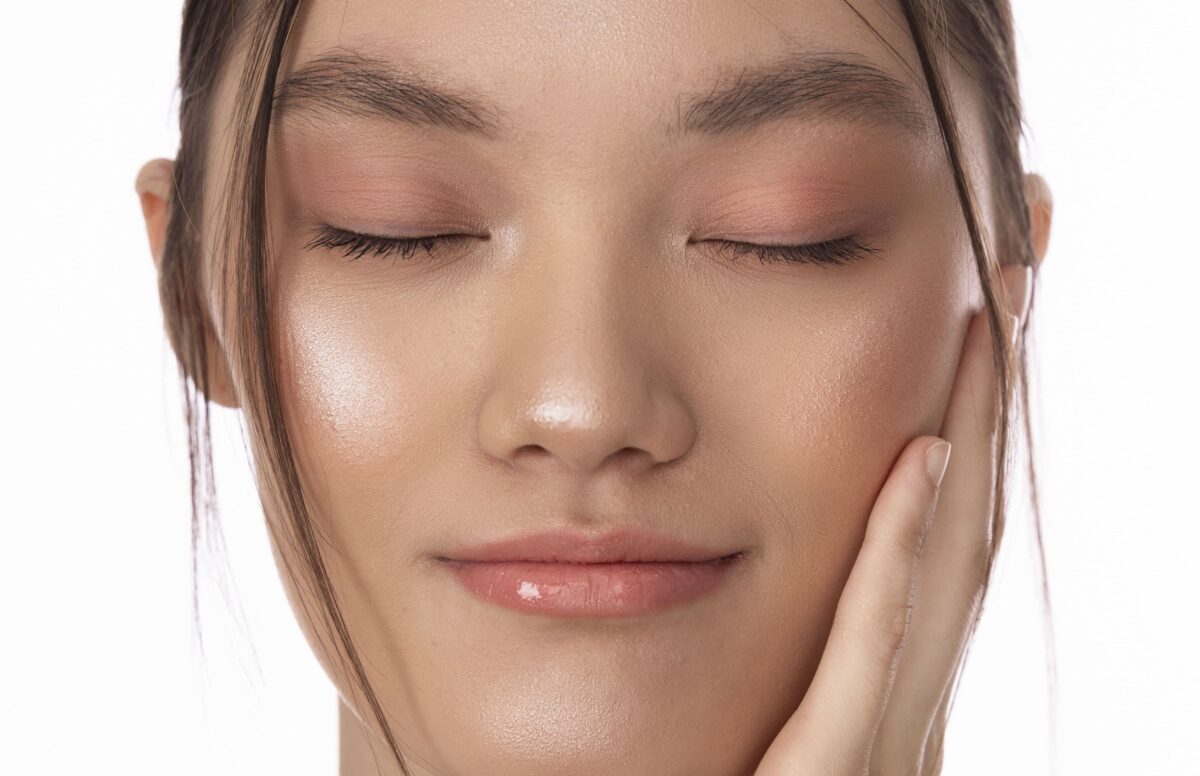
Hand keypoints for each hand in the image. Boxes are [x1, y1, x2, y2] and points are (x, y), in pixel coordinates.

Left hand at [754, 264, 1031, 775]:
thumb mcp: (779, 710)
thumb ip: (812, 636)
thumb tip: (821, 535)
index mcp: (891, 659)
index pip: (940, 504)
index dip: (975, 397)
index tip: (989, 293)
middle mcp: (910, 678)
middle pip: (966, 502)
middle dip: (998, 377)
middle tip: (1022, 247)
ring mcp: (892, 722)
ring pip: (944, 558)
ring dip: (971, 431)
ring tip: (993, 312)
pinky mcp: (845, 766)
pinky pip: (877, 646)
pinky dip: (904, 555)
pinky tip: (919, 463)